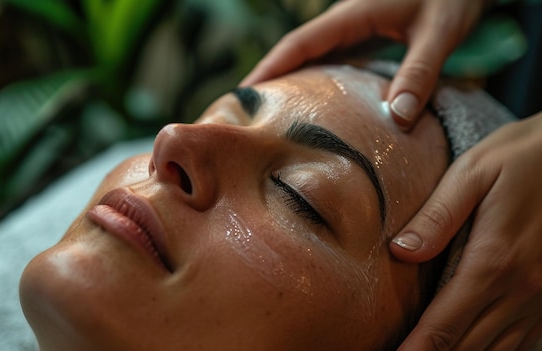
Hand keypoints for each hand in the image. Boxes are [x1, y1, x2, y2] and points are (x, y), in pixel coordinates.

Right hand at [240, 0, 486, 127]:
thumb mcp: (440, 31)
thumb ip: (420, 72)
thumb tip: (398, 118)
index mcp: (352, 14)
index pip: (299, 43)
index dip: (269, 68)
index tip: (244, 95)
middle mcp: (345, 21)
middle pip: (295, 52)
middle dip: (269, 78)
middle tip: (249, 114)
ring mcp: (353, 29)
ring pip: (311, 58)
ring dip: (290, 81)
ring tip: (274, 115)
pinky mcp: (365, 36)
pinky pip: (331, 61)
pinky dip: (316, 82)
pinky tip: (315, 105)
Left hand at [390, 112, 541, 349]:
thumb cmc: (520, 158)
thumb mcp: (473, 173)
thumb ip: (437, 216)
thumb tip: (400, 252)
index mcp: (494, 260)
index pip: (445, 324)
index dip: (416, 349)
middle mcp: (523, 289)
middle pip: (468, 345)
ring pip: (497, 350)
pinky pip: (521, 340)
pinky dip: (494, 350)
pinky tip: (471, 345)